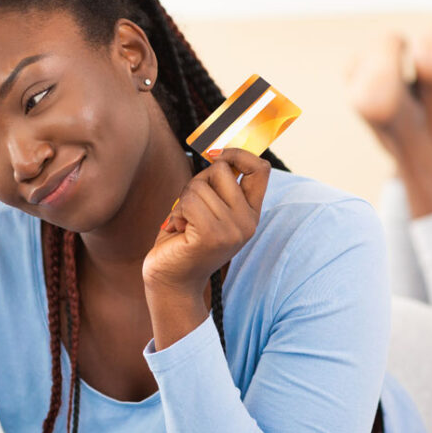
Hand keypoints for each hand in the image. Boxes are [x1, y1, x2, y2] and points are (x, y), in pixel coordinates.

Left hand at [143, 147, 270, 296]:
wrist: (171, 281)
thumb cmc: (183, 240)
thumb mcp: (207, 207)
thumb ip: (215, 184)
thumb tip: (216, 151)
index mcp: (250, 213)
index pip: (260, 169)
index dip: (237, 153)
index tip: (214, 153)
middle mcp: (248, 222)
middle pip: (222, 169)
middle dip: (198, 180)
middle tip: (189, 207)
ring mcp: (232, 230)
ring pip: (199, 185)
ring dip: (183, 201)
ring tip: (183, 224)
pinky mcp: (212, 236)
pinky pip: (189, 201)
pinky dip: (177, 213)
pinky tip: (178, 231)